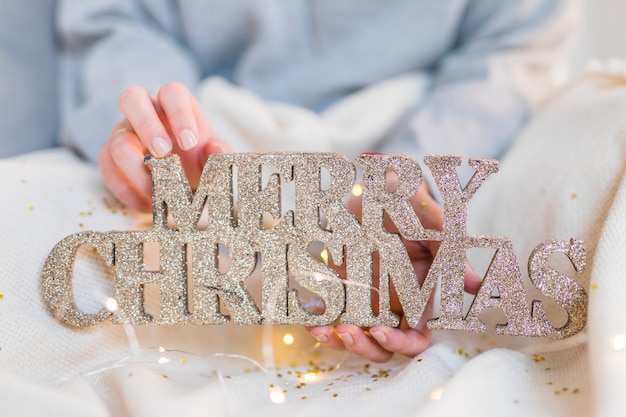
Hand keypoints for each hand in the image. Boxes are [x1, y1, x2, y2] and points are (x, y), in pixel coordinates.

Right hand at [99, 82, 229, 211]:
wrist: (180, 183)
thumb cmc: (196, 160)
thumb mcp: (212, 157)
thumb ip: (218, 152)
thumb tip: (216, 150)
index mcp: (173, 104)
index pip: (172, 93)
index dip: (179, 114)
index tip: (189, 142)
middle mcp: (144, 112)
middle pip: (132, 98)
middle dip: (147, 127)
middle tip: (164, 154)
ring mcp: (123, 132)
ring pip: (117, 140)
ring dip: (137, 168)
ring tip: (158, 190)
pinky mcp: (108, 157)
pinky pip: (107, 168)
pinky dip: (127, 190)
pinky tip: (146, 204)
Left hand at [308, 182, 481, 361]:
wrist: (376, 182)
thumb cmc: (410, 201)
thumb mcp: (431, 221)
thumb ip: (448, 250)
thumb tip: (474, 284)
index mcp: (417, 294)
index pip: (415, 337)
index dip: (400, 343)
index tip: (380, 332)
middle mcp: (390, 301)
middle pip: (380, 344)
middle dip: (363, 347)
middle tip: (346, 331)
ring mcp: (362, 294)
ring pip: (352, 334)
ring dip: (337, 340)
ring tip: (322, 330)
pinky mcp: (339, 283)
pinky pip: (328, 311)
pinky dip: (318, 319)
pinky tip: (309, 316)